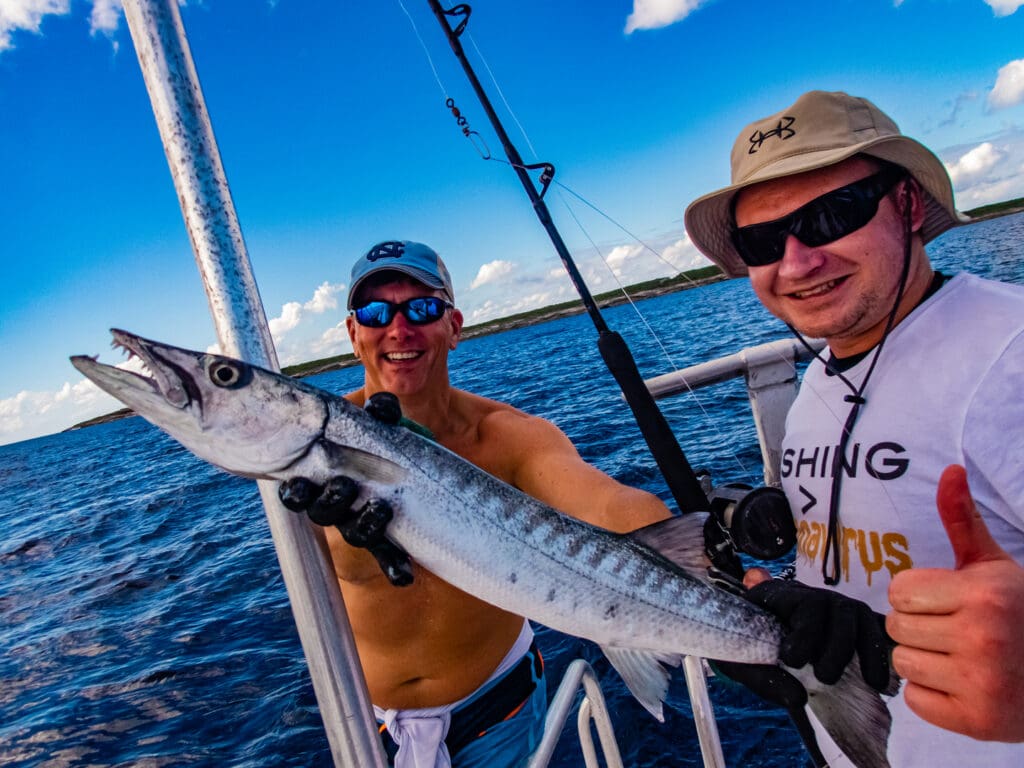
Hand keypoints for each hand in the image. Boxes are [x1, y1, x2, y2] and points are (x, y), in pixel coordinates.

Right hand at [275, 392, 413, 587]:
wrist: (406, 470)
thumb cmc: (380, 444)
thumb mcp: (379, 426)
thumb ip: (379, 415)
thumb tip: (382, 408)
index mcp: (322, 480)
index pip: (298, 491)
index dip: (296, 492)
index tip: (298, 486)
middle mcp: (335, 507)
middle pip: (323, 513)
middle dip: (331, 503)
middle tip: (345, 487)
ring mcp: (358, 525)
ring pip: (355, 533)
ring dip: (365, 525)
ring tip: (381, 510)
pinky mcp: (385, 540)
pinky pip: (388, 556)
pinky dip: (395, 567)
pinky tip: (404, 576)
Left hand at [744, 577, 891, 691]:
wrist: (762, 640)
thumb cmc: (750, 647)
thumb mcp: (744, 662)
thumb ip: (763, 678)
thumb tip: (798, 698)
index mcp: (779, 595)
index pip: (801, 603)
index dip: (804, 633)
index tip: (792, 660)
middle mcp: (811, 595)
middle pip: (835, 609)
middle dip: (836, 647)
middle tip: (825, 677)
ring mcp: (837, 606)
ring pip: (859, 617)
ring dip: (867, 652)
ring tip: (868, 683)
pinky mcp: (858, 621)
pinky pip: (877, 629)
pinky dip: (882, 652)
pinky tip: (883, 680)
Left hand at [887, 464, 1023, 740]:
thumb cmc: (1021, 613)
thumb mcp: (994, 566)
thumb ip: (962, 520)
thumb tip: (949, 469)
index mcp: (984, 594)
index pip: (899, 592)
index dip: (918, 596)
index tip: (946, 601)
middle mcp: (982, 637)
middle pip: (895, 626)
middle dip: (919, 626)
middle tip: (954, 630)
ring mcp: (981, 683)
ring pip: (902, 662)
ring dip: (924, 661)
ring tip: (960, 657)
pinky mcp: (977, 721)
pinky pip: (915, 700)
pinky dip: (933, 696)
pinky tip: (963, 685)